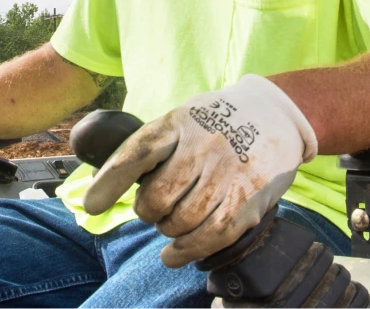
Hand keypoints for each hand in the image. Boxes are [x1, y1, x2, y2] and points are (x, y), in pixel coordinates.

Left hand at [83, 75, 316, 266]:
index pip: (139, 152)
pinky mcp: (249, 198)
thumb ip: (150, 146)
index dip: (111, 181)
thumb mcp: (182, 118)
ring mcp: (229, 173)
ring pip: (183, 220)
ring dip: (168, 230)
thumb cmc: (216, 122)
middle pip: (158, 196)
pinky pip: (213, 235)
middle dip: (147, 210)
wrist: (278, 114)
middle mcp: (204, 146)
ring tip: (169, 222)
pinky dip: (187, 251)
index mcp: (180, 123)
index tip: (92, 206)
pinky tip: (174, 254)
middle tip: (153, 207)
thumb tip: (101, 181)